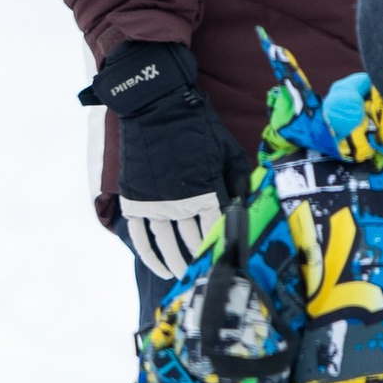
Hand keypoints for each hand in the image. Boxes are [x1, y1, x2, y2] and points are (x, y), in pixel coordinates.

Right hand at [80, 42, 240, 278]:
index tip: (229, 260)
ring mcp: (154, 203)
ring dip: (177, 263)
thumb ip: (237, 181)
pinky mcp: (135, 200)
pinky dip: (150, 255)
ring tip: (185, 275)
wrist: (156, 107)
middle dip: (201, 260)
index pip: (217, 229)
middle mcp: (179, 203)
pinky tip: (160, 268)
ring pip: (167, 245)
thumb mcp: (227, 150)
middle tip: (207, 274)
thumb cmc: (197, 126)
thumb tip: (247, 206)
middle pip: (192, 242)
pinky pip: (141, 236)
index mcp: (205, 191)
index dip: (224, 246)